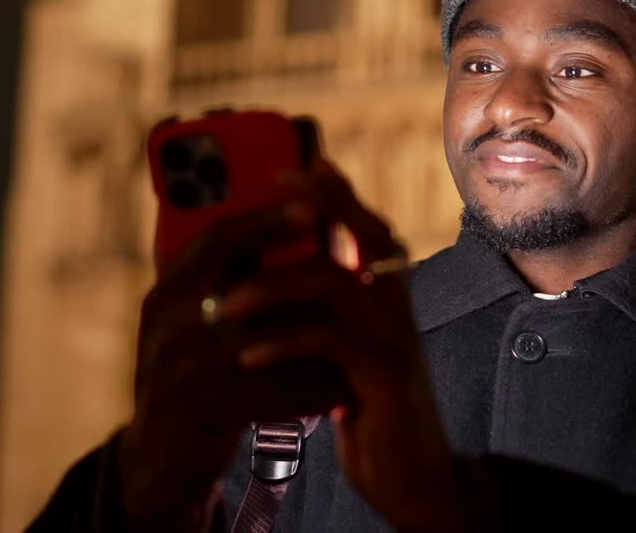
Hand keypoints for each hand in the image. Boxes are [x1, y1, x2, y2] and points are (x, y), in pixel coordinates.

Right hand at [117, 209, 350, 528]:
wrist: (158, 456)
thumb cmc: (196, 373)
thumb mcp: (199, 321)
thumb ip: (234, 278)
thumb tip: (299, 220)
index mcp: (167, 291)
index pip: (212, 241)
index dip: (262, 220)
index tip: (310, 203)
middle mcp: (163, 326)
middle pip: (236, 288)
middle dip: (295, 277)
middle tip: (344, 266)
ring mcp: (175, 372)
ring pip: (260, 345)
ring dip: (314, 340)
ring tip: (358, 331)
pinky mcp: (197, 415)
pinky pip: (267, 397)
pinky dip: (308, 392)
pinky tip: (343, 389)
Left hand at [229, 159, 491, 532]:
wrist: (412, 474)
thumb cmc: (366, 404)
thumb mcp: (344, 347)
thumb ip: (324, 308)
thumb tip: (271, 269)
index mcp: (390, 292)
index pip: (368, 223)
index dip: (336, 190)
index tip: (297, 161)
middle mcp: (401, 304)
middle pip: (368, 232)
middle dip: (319, 202)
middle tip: (271, 187)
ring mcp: (396, 338)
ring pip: (334, 285)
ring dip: (271, 287)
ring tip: (222, 306)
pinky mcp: (385, 377)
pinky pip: (330, 343)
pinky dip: (282, 345)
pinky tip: (247, 358)